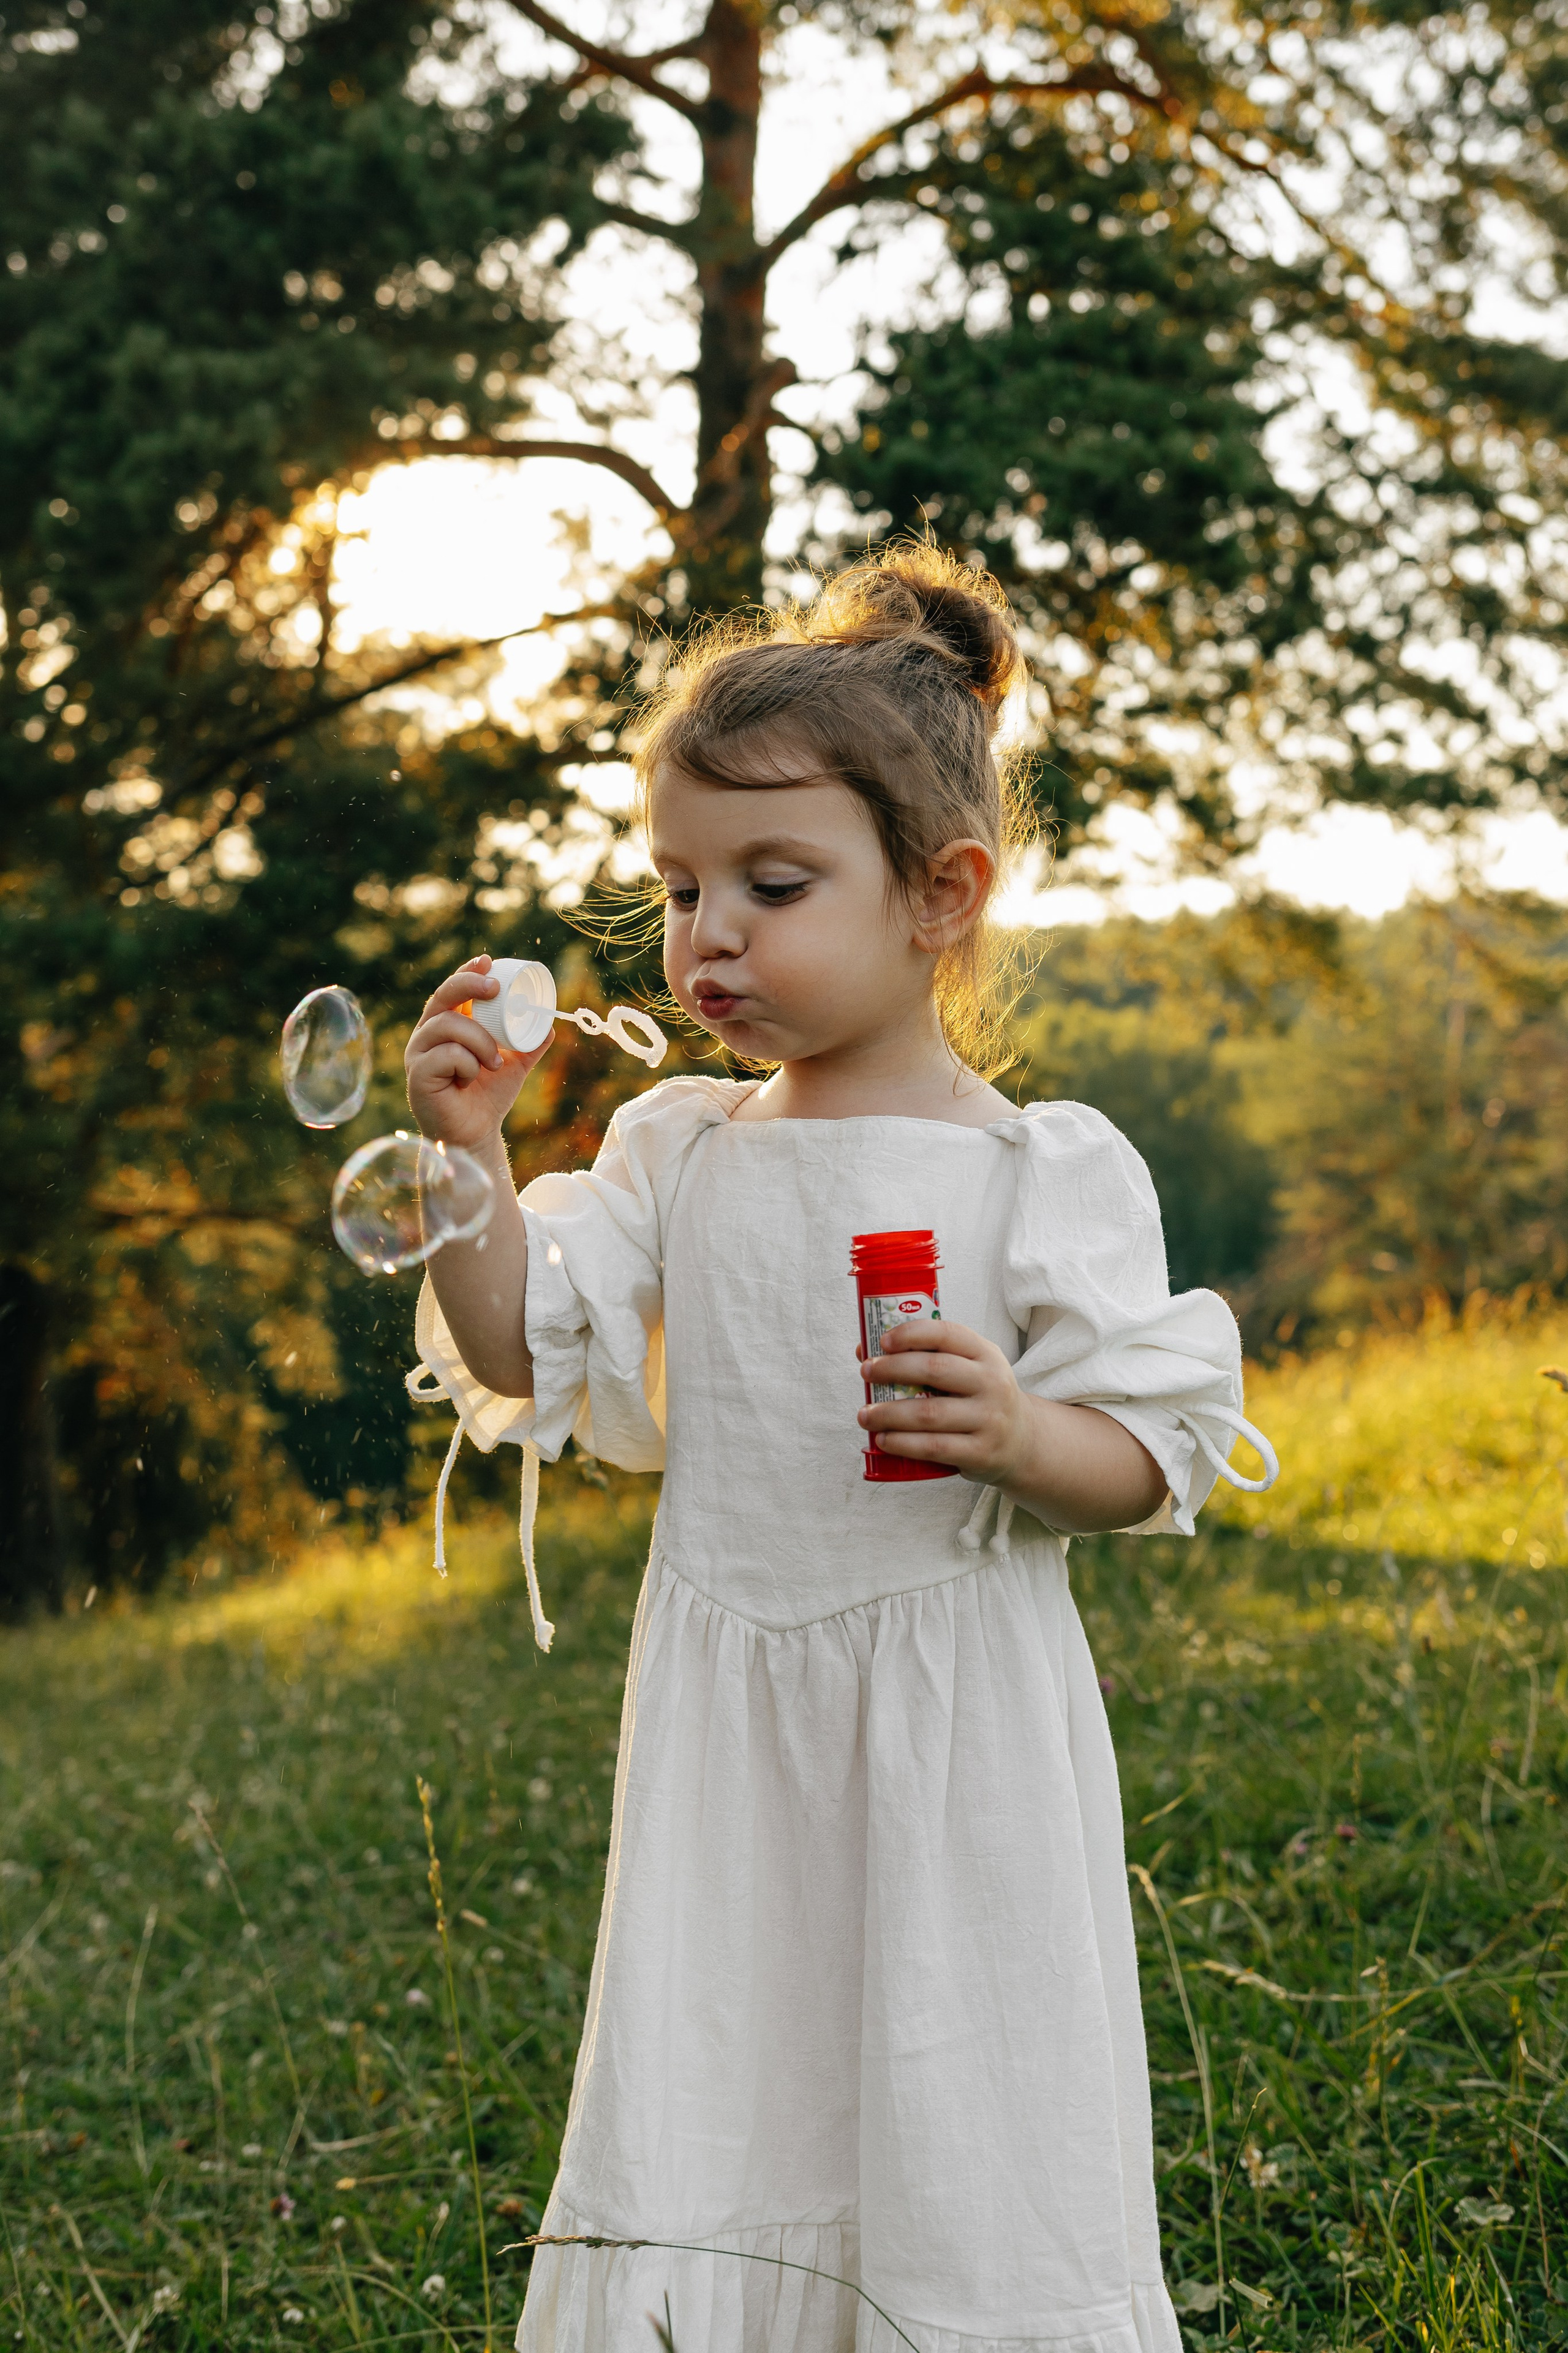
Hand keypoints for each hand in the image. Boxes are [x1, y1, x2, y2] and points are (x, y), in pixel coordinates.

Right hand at [405, 955, 552, 1151]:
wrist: (476, 1134)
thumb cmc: (487, 1098)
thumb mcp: (514, 1066)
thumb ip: (528, 1045)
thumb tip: (550, 1025)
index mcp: (446, 1027)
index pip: (451, 990)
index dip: (467, 972)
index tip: (488, 962)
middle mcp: (427, 1036)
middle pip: (441, 997)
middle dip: (468, 986)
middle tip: (495, 989)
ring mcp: (419, 1054)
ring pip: (448, 1026)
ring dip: (480, 1040)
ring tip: (494, 1062)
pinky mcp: (417, 1075)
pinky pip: (445, 1055)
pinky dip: (467, 1063)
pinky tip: (470, 1078)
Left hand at [858, 1319, 1027, 1482]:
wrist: (1021, 1442)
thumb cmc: (979, 1398)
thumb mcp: (968, 1370)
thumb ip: (927, 1357)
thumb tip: (864, 1350)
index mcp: (986, 1354)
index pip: (946, 1333)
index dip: (911, 1334)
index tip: (882, 1342)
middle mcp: (992, 1383)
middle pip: (934, 1369)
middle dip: (892, 1369)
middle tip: (865, 1373)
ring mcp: (989, 1419)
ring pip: (929, 1413)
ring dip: (888, 1413)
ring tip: (864, 1415)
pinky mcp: (981, 1452)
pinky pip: (934, 1447)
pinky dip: (903, 1443)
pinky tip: (883, 1440)